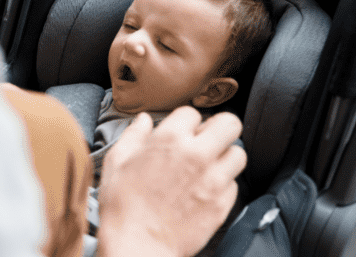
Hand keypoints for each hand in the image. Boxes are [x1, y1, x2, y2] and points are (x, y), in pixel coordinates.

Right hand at [96, 106, 245, 256]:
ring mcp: (213, 180)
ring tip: (210, 166)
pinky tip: (206, 191)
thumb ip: (133, 135)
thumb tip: (144, 119)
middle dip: (219, 129)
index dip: (186, 123)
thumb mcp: (117, 162)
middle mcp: (197, 154)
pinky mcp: (222, 203)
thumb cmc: (123, 206)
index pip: (193, 112)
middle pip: (229, 123)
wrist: (138, 246)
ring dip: (225, 157)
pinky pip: (234, 184)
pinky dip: (223, 185)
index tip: (181, 133)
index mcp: (170, 139)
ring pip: (238, 153)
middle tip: (208, 140)